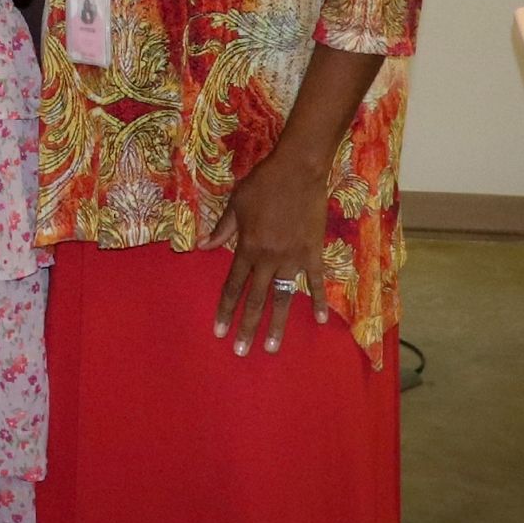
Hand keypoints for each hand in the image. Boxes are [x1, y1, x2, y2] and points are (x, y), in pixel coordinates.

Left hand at [205, 150, 330, 355]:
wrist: (299, 170)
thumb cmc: (263, 183)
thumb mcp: (237, 202)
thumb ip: (223, 228)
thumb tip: (203, 247)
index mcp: (248, 247)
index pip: (233, 285)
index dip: (225, 309)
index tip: (219, 331)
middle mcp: (269, 259)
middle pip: (256, 299)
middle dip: (246, 327)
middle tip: (241, 352)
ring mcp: (293, 259)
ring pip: (283, 298)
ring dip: (277, 324)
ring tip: (271, 347)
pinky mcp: (314, 254)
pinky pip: (316, 282)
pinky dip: (317, 301)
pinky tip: (320, 321)